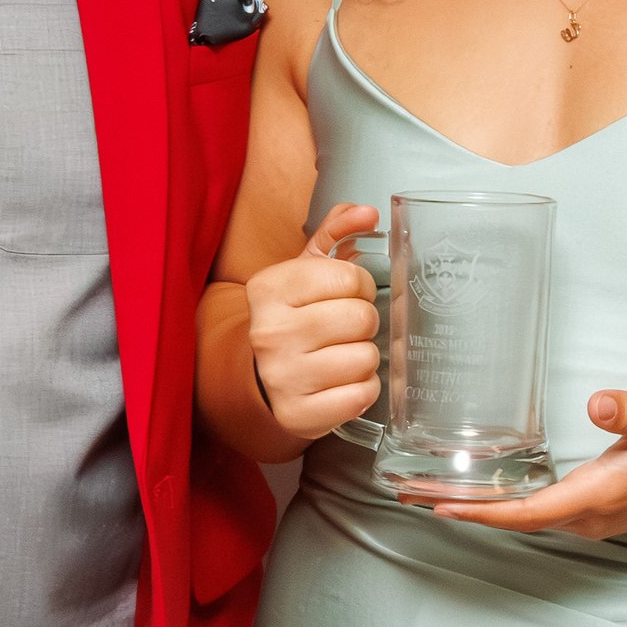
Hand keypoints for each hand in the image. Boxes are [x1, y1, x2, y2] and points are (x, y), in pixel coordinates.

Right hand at [246, 204, 382, 443]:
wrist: (257, 374)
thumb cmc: (292, 317)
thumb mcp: (304, 271)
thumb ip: (336, 233)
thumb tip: (369, 212)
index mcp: (269, 288)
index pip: (350, 278)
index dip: (359, 286)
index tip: (345, 295)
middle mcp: (270, 332)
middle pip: (362, 318)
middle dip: (364, 322)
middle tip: (345, 329)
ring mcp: (282, 377)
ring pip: (366, 359)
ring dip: (364, 357)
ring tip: (341, 355)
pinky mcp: (298, 414)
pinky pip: (362, 396)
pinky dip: (363, 390)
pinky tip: (342, 382)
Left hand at [433, 385, 626, 538]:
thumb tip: (598, 405)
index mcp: (603, 494)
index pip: (527, 512)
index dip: (480, 511)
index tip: (437, 504)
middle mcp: (592, 514)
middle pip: (515, 520)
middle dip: (464, 509)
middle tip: (409, 494)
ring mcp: (595, 515)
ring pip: (525, 519)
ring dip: (480, 508)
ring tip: (431, 491)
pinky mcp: (599, 507)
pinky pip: (540, 512)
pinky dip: (504, 504)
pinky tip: (482, 488)